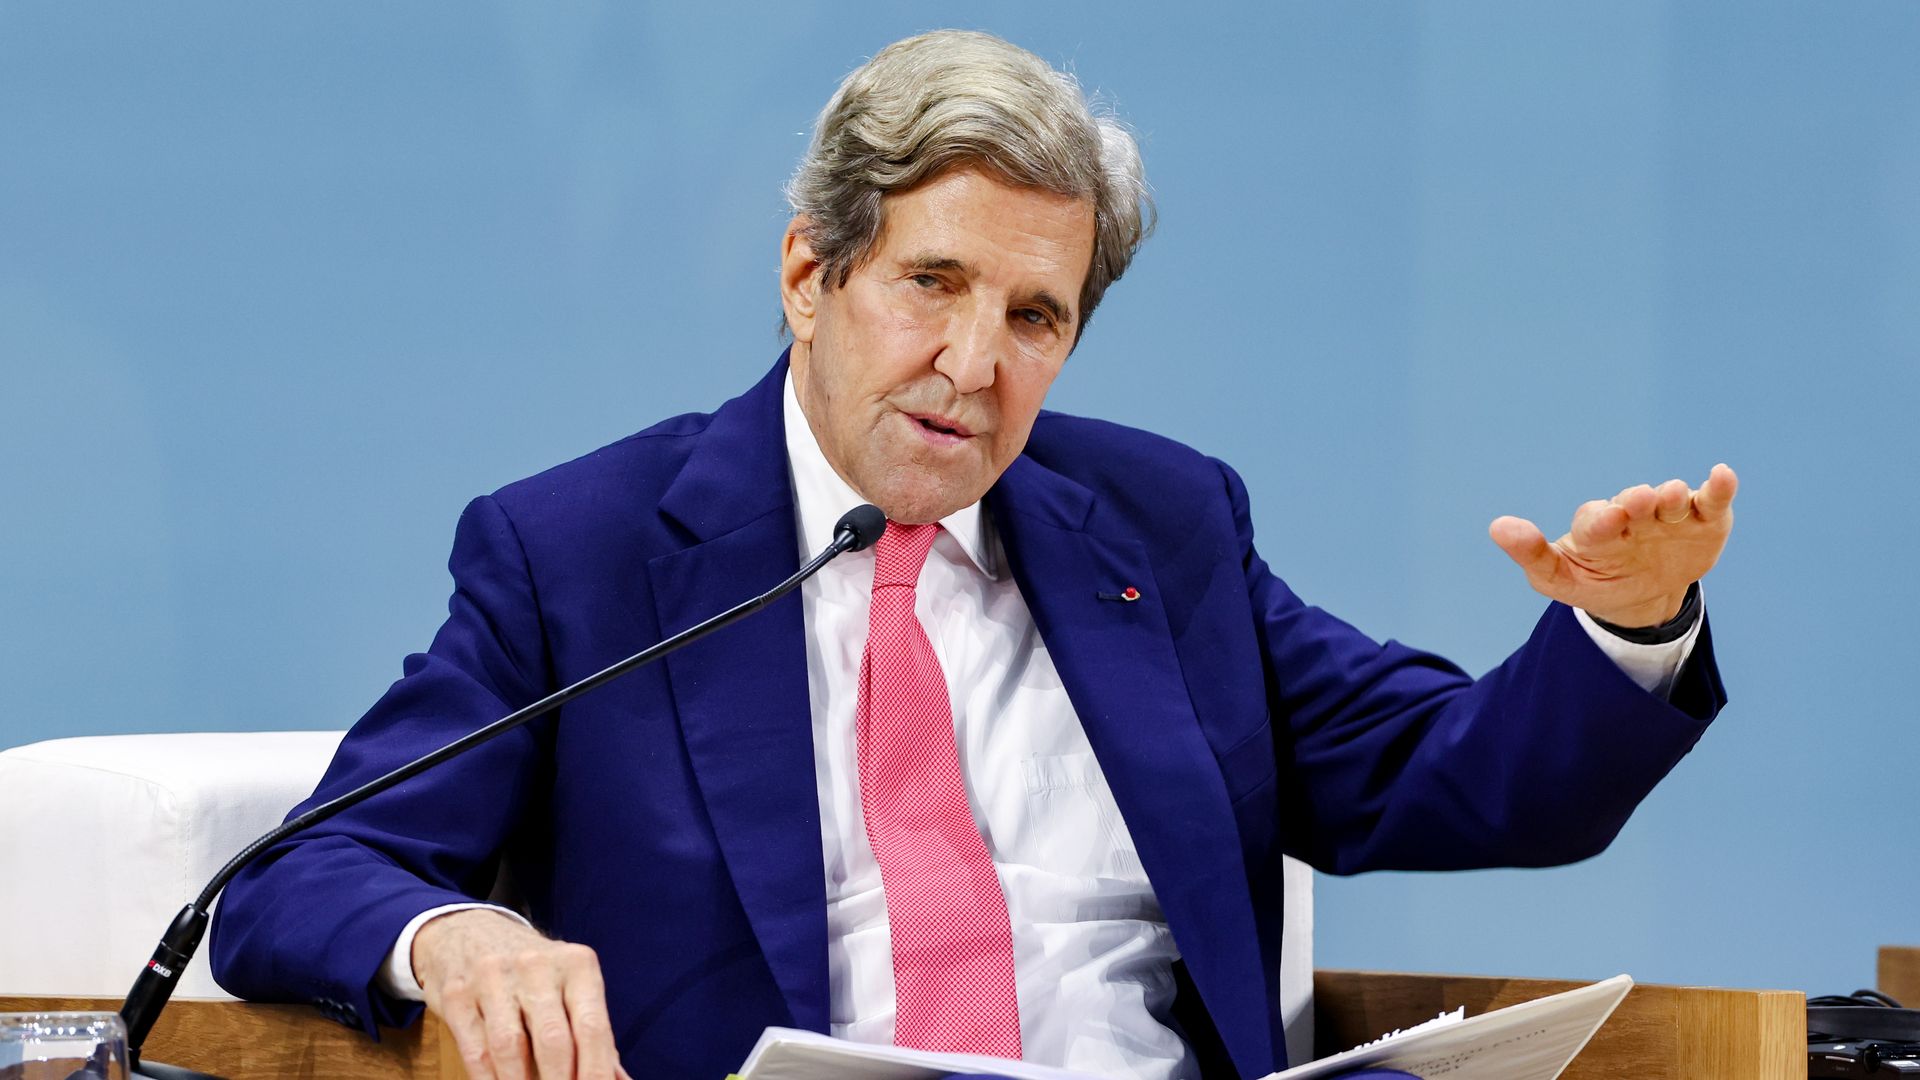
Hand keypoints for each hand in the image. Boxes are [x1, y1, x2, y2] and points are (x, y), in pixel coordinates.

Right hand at [412, 908, 631, 1079]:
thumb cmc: (533, 972)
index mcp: (577, 965)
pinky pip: (477, 1051)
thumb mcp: (570, 987)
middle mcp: (536, 966)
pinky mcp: (458, 996)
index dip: (596, 1072)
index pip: (592, 1028)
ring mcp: (493, 978)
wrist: (468, 931)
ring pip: (511, 1048)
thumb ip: (595, 1036)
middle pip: (554, 1041)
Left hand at [1488, 464, 1737, 627]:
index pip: (1596, 521)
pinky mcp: (1705, 521)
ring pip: (1673, 501)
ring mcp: (1669, 515)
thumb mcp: (1558, 578)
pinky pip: (1712, 501)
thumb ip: (1532, 555)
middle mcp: (1633, 514)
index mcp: (1597, 528)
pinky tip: (1722, 475)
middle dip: (1639, 502)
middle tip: (1643, 499)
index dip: (1602, 520)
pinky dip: (1718, 488)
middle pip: (1636, 504)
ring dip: (1674, 498)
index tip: (1609, 518)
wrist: (1641, 594)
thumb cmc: (1594, 580)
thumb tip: (1497, 527)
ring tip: (1673, 497)